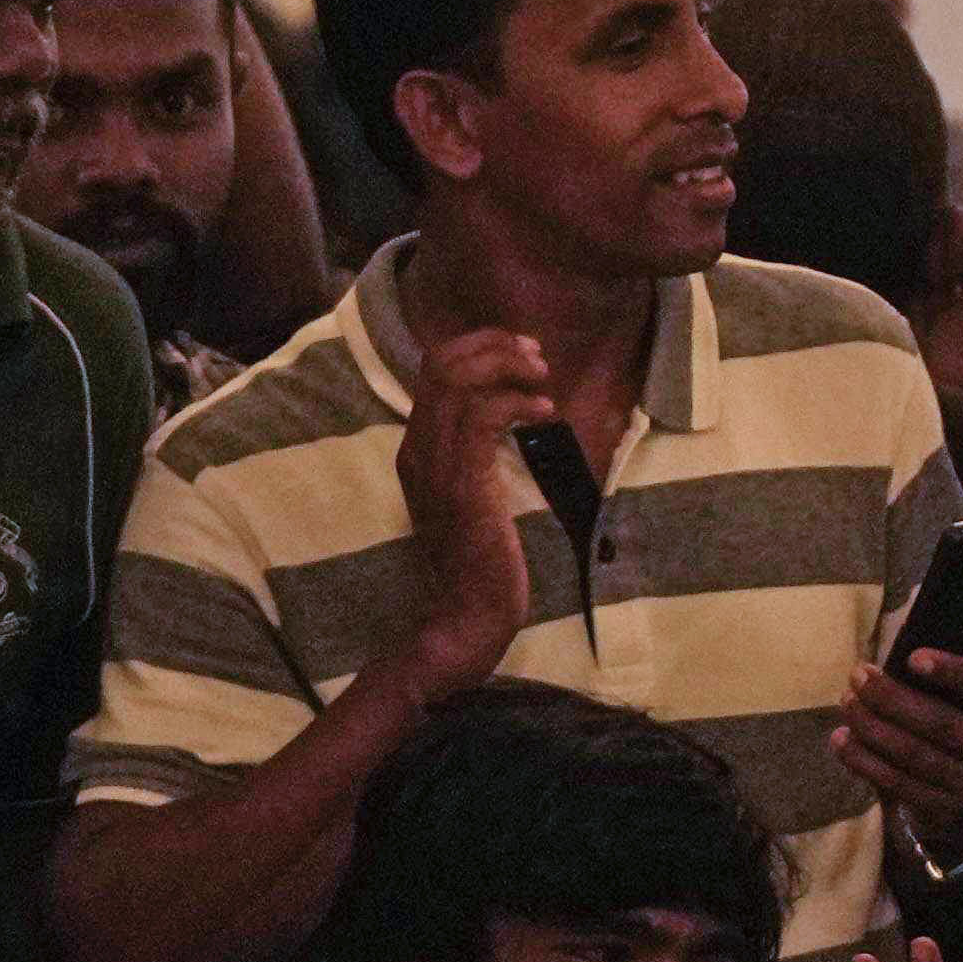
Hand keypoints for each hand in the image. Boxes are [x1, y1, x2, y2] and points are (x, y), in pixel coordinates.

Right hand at [392, 329, 555, 692]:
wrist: (467, 615)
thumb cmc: (481, 560)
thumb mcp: (473, 494)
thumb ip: (476, 453)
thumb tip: (506, 413)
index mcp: (417, 449)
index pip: (433, 371)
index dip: (477, 347)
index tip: (520, 351)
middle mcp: (417, 449)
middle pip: (442, 365)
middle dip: (494, 346)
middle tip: (537, 356)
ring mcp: (434, 466)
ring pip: (459, 383)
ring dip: (508, 369)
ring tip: (544, 379)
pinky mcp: (461, 484)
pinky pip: (482, 418)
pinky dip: (517, 404)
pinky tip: (545, 413)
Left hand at [831, 638, 962, 863]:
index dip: (954, 672)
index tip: (912, 656)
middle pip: (942, 724)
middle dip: (893, 698)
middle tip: (859, 673)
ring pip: (914, 755)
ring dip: (872, 726)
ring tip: (847, 700)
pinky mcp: (944, 809)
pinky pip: (897, 784)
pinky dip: (864, 761)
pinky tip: (841, 738)